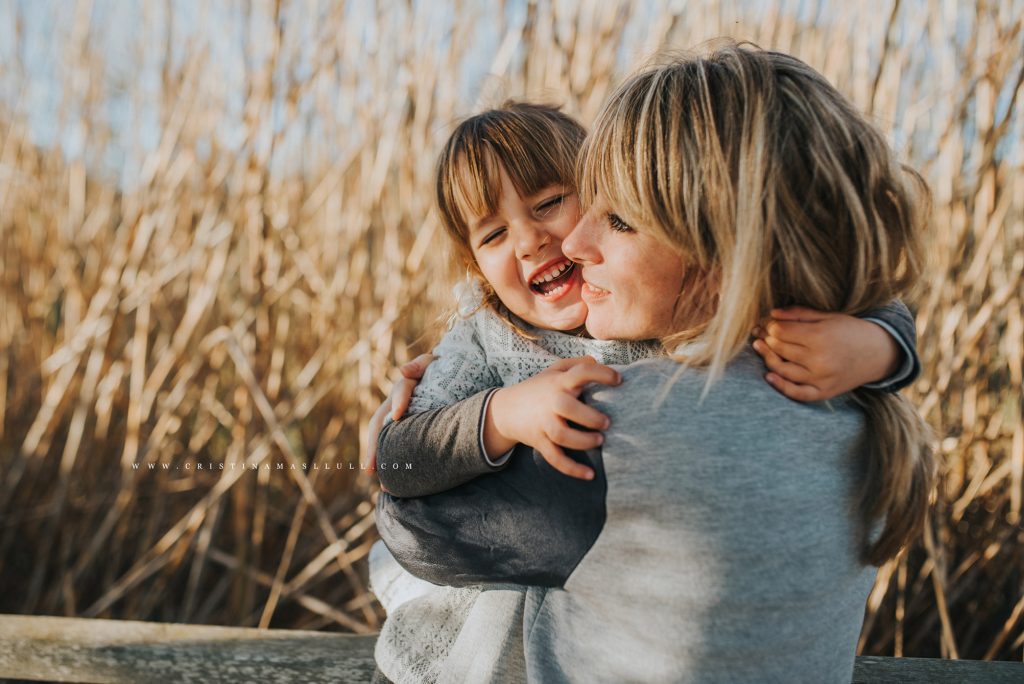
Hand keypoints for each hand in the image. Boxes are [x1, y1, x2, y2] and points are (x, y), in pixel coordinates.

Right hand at [361, 354, 433, 472]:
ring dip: (377, 455)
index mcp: (406, 387)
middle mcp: (397, 404)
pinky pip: (394, 445)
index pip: (400, 390)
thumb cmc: (442, 370)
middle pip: (380, 423)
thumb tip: (402, 371)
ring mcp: (399, 418)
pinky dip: (390, 459)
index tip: (398, 415)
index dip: (399, 401)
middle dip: (374, 444)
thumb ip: (420, 363)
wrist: (453, 377)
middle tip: (370, 466)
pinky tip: (391, 478)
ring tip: (374, 474)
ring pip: (382, 437)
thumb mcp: (434, 362)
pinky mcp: (405, 430)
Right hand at [484, 356, 619, 479]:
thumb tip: (598, 362)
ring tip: (599, 441)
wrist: (505, 410)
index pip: (580, 373)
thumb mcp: (554, 370)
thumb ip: (577, 364)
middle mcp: (551, 402)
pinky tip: (590, 475)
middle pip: (569, 409)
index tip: (618, 380)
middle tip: (607, 423)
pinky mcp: (540, 442)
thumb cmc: (538, 388)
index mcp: (559, 382)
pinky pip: (556, 459)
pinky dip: (572, 469)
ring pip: (563, 436)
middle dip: (591, 417)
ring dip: (584, 441)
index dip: (601, 374)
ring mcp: (543, 423)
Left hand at [751, 307, 900, 401]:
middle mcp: (820, 359)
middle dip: (766, 339)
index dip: (770, 326)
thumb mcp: (828, 316)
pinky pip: (797, 393)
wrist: (879, 352)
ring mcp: (821, 378)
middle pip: (780, 349)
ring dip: (767, 358)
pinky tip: (769, 376)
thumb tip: (772, 313)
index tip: (769, 323)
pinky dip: (781, 386)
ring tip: (760, 347)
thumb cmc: (850, 330)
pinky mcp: (824, 392)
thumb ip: (799, 313)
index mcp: (820, 336)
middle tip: (760, 333)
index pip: (781, 332)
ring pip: (783, 370)